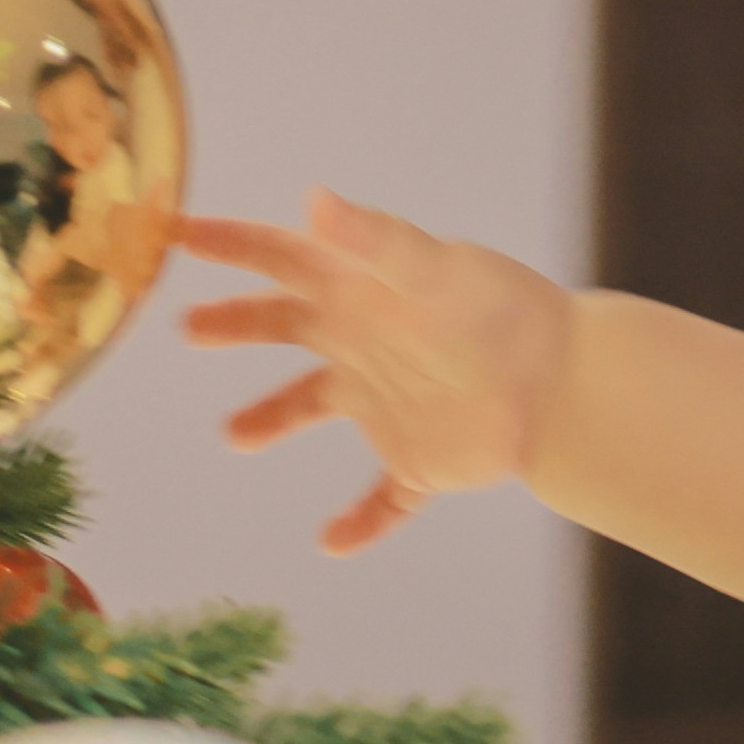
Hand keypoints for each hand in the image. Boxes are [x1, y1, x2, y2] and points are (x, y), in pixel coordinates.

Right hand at [171, 198, 568, 556]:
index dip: (230, 244)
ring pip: (318, 407)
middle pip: (287, 327)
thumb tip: (314, 201)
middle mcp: (367, 343)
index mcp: (361, 293)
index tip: (176, 233)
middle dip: (237, 324)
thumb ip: (373, 240)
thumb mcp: (431, 269)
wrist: (566, 383)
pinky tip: (335, 543)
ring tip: (234, 434)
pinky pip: (385, 496)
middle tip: (189, 327)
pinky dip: (362, 521)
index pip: (282, 259)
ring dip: (272, 417)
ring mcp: (390, 402)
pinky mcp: (420, 458)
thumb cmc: (500, 310)